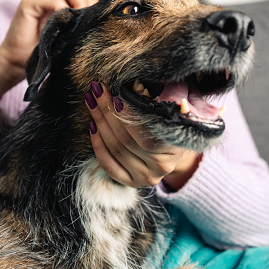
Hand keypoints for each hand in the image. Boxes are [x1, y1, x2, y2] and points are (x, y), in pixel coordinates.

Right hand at [0, 0, 97, 106]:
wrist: (16, 63)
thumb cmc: (42, 54)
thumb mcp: (67, 37)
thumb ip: (79, 25)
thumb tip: (102, 22)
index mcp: (59, 3)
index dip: (92, 0)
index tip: (96, 19)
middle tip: (88, 20)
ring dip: (78, 0)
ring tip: (78, 19)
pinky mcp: (28, 5)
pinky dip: (62, 9)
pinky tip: (64, 24)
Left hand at [85, 82, 200, 188]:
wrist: (177, 147)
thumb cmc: (173, 121)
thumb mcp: (176, 108)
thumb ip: (164, 99)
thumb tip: (137, 86)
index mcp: (175, 149)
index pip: (145, 133)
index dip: (127, 115)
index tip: (114, 95)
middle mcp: (161, 167)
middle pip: (125, 139)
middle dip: (107, 112)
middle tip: (96, 91)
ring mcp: (146, 177)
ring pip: (114, 149)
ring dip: (99, 123)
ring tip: (91, 102)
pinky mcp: (132, 182)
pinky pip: (109, 165)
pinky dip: (98, 145)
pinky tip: (92, 126)